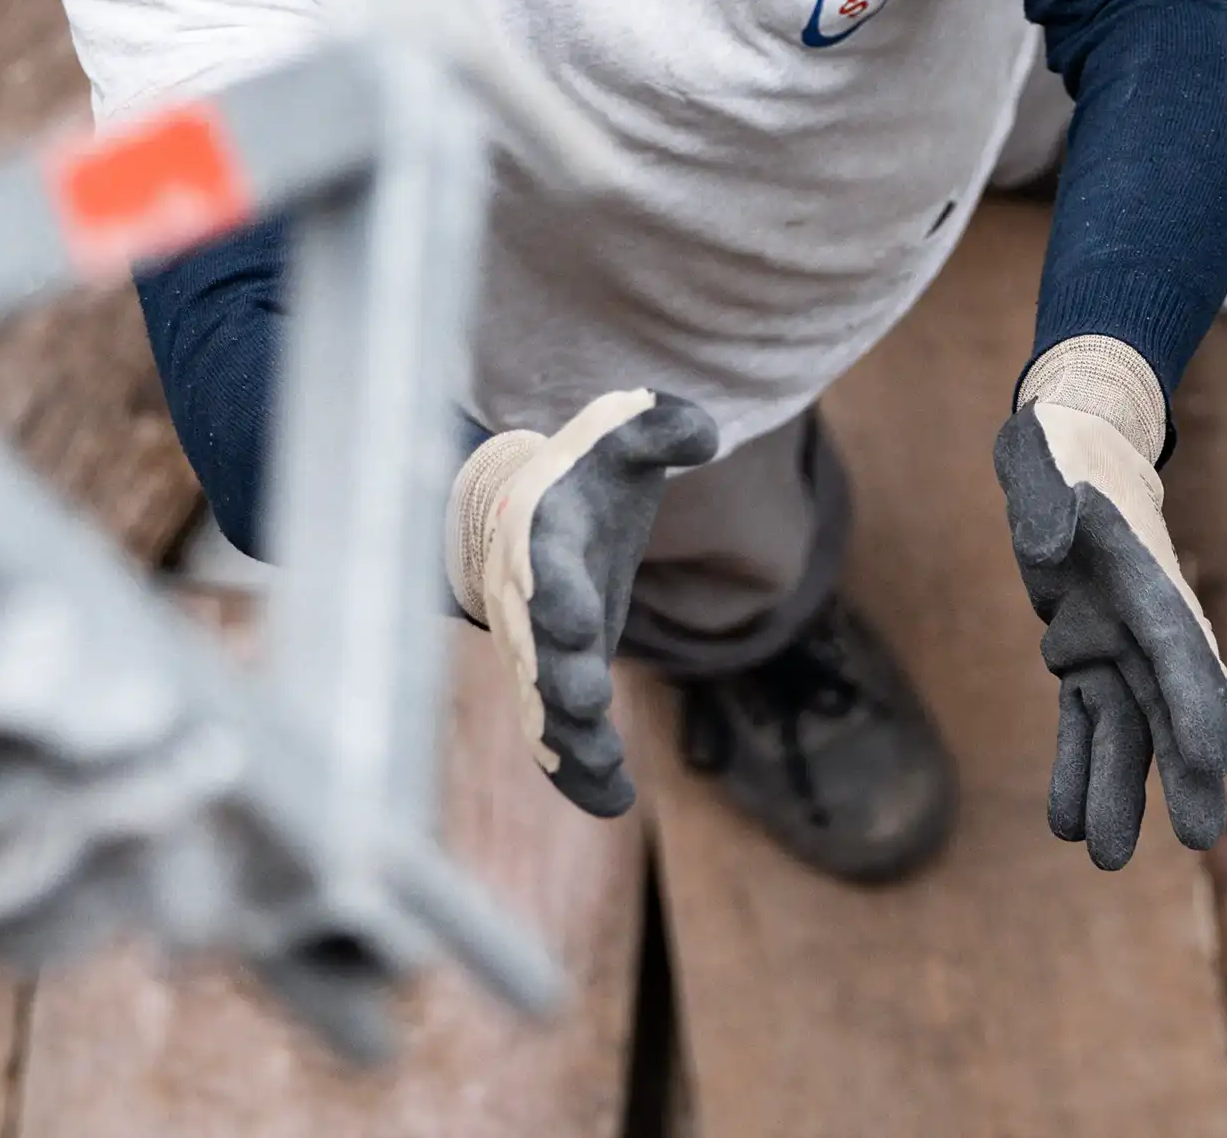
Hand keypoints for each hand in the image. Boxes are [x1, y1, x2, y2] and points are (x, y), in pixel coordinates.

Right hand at [448, 389, 717, 816]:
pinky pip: (553, 735)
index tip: (578, 622)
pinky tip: (613, 799)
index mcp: (540, 534)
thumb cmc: (585, 474)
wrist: (523, 511)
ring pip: (539, 703)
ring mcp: (534, 646)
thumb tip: (703, 433)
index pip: (542, 565)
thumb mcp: (617, 435)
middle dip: (557, 676)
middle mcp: (526, 597)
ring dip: (569, 742)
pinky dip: (576, 771)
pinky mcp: (552, 681)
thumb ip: (659, 427)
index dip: (556, 593)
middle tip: (587, 704)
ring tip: (610, 779)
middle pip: (533, 645)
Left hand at [996, 379, 1226, 868]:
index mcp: (1146, 577)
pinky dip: (1074, 765)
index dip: (1195, 703)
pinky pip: (1083, 718)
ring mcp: (1116, 641)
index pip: (1179, 648)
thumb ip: (1043, 502)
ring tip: (1101, 856)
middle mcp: (1142, 621)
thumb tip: (1044, 551)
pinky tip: (1062, 822)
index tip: (1210, 759)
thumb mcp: (1040, 459)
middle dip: (1182, 771)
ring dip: (1116, 788)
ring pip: (1124, 727)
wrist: (1064, 454)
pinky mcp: (1082, 652)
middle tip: (1195, 837)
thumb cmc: (1057, 452)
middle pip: (1167, 705)